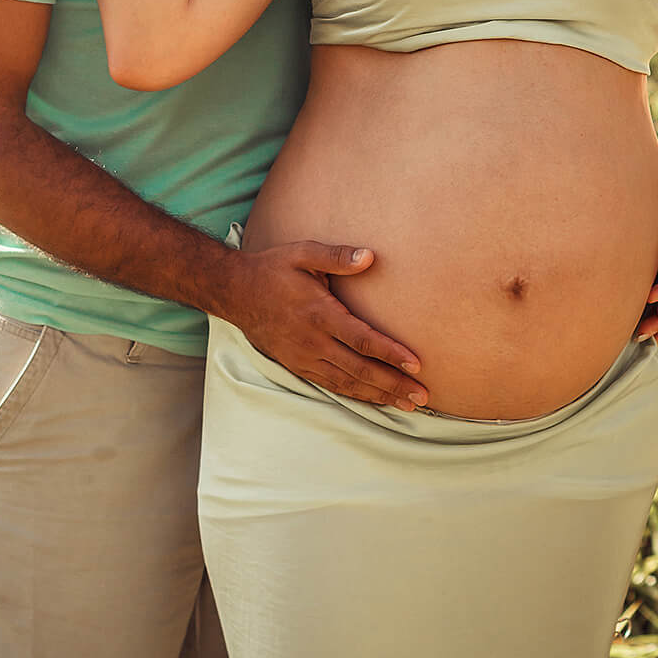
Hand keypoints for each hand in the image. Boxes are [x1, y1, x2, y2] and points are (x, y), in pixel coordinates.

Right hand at [223, 241, 428, 410]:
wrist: (235, 292)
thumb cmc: (273, 269)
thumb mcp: (303, 253)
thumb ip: (337, 256)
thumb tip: (370, 256)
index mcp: (319, 314)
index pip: (362, 339)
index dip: (390, 353)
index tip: (416, 364)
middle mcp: (313, 342)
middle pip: (360, 369)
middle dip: (393, 384)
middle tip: (422, 396)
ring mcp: (305, 358)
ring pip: (347, 383)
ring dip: (379, 395)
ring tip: (408, 404)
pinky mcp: (298, 366)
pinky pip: (332, 385)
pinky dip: (356, 395)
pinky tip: (375, 399)